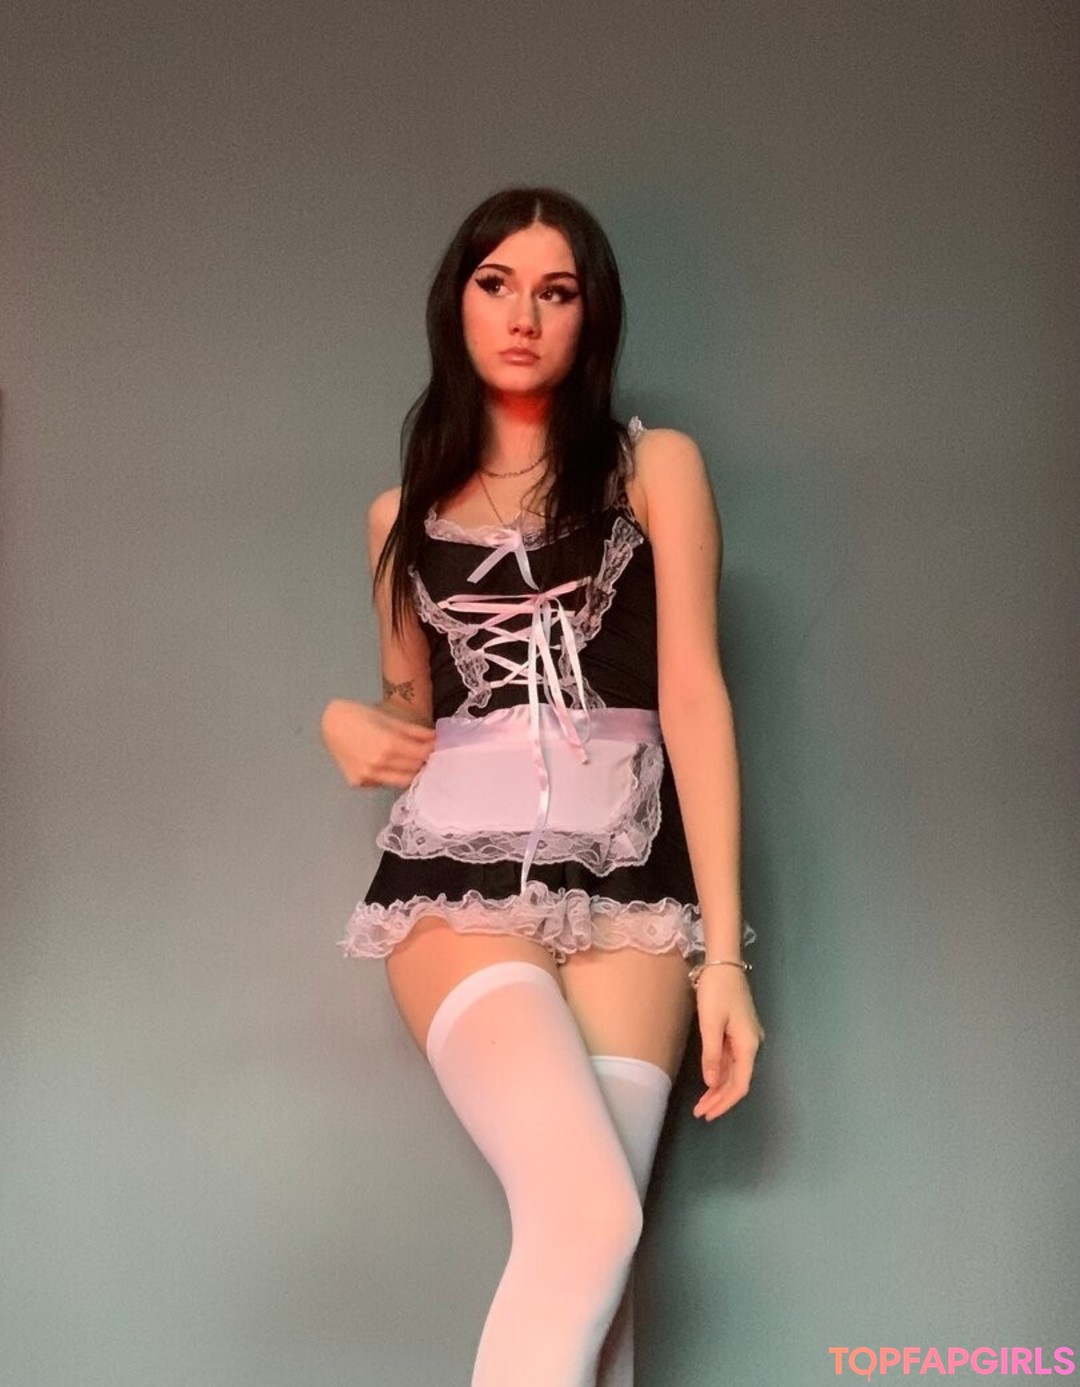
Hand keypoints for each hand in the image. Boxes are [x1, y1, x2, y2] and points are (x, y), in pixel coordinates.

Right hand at [320, 698, 435, 788]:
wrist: (332, 723)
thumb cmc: (361, 716)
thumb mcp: (389, 719)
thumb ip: (414, 731)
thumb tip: (434, 738)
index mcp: (389, 745)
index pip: (421, 754)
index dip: (431, 751)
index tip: (437, 747)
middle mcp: (379, 764)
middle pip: (413, 770)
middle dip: (423, 763)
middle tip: (429, 757)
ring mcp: (368, 776)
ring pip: (400, 782)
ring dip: (410, 774)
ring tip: (414, 764)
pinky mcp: (359, 783)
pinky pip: (383, 783)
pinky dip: (392, 777)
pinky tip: (393, 768)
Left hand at [692, 968, 764, 1120]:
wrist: (723, 963)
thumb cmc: (717, 991)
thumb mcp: (711, 1023)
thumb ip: (712, 1055)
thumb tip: (712, 1083)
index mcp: (748, 1044)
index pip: (740, 1084)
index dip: (725, 1102)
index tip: (709, 1113)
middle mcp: (751, 1044)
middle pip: (738, 1080)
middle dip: (720, 1099)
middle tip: (701, 1113)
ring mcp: (746, 1038)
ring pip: (734, 1072)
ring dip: (719, 1088)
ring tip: (702, 1104)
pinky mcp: (738, 1032)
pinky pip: (731, 1060)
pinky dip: (720, 1073)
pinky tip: (709, 1082)